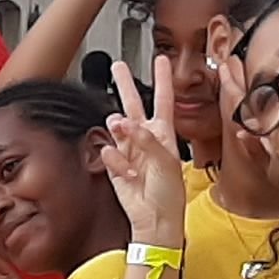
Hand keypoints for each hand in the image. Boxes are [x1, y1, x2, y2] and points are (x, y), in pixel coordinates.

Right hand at [100, 57, 191, 247]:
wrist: (155, 219)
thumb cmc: (169, 194)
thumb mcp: (168, 161)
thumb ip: (148, 140)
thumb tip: (127, 125)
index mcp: (164, 134)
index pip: (163, 100)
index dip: (162, 79)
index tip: (160, 60)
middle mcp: (145, 138)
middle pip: (133, 103)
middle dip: (125, 84)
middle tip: (116, 67)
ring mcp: (129, 150)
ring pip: (116, 125)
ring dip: (118, 127)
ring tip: (121, 131)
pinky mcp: (115, 164)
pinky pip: (109, 152)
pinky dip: (118, 162)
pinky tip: (129, 173)